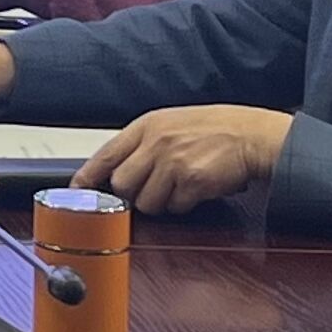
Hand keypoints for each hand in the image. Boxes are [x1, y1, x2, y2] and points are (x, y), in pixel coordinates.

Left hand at [79, 104, 294, 214]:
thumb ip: (145, 143)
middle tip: (153, 190)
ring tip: (181, 186)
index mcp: (147, 126)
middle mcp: (156, 142)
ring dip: (162, 202)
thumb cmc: (216, 129)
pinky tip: (197, 189)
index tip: (78, 190)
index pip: (106, 154)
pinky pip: (175, 207)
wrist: (253, 135)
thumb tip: (118, 170)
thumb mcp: (172, 124)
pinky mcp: (191, 181)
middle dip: (133, 195)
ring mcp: (172, 162)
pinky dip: (184, 204)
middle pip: (122, 185)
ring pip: (147, 202)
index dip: (88, 176)